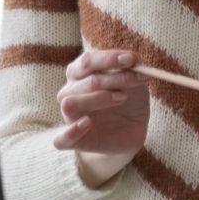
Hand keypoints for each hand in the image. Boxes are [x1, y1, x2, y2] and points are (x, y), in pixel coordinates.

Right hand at [52, 50, 149, 186]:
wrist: (132, 130)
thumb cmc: (130, 100)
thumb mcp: (136, 82)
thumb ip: (133, 71)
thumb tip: (134, 61)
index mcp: (80, 73)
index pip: (88, 61)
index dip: (109, 58)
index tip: (132, 59)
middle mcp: (70, 92)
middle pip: (84, 81)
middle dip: (114, 78)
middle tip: (137, 80)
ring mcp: (69, 117)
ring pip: (70, 103)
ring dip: (98, 98)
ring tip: (122, 98)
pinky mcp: (73, 141)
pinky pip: (61, 140)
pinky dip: (72, 132)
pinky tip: (88, 123)